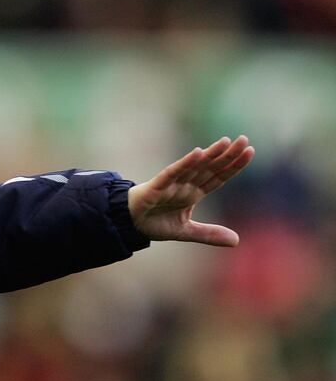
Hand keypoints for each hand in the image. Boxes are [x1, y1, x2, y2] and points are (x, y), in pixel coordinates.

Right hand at [127, 136, 254, 246]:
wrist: (129, 224)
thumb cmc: (155, 222)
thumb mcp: (186, 231)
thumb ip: (209, 234)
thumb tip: (237, 241)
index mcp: (194, 193)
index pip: (218, 177)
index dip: (234, 165)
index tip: (250, 151)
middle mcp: (186, 185)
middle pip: (210, 167)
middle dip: (227, 155)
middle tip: (244, 139)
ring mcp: (172, 184)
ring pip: (194, 166)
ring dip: (210, 154)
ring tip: (226, 142)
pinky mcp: (157, 186)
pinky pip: (172, 172)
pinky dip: (184, 163)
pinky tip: (197, 153)